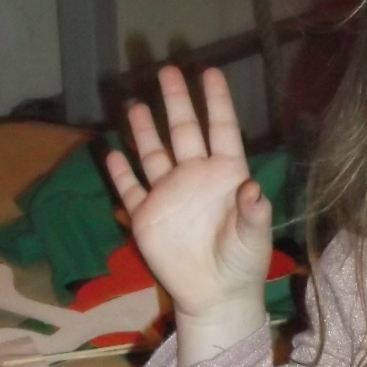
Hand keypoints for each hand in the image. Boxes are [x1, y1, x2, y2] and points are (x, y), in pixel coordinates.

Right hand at [106, 66, 271, 355]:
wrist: (215, 295)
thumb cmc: (242, 262)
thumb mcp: (253, 237)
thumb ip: (254, 212)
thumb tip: (254, 189)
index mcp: (226, 175)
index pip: (221, 129)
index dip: (217, 101)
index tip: (210, 71)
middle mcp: (195, 176)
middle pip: (184, 131)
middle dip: (175, 102)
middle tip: (167, 71)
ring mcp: (169, 194)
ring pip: (153, 153)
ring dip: (144, 130)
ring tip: (133, 104)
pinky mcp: (146, 217)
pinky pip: (130, 189)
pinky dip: (121, 172)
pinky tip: (112, 152)